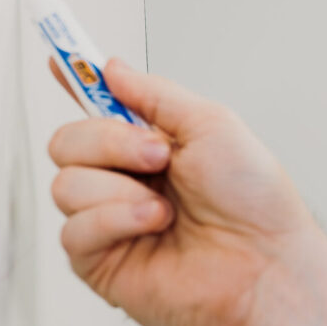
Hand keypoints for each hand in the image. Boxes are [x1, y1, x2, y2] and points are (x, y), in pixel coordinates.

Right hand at [48, 58, 322, 325]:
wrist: (268, 267)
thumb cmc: (257, 203)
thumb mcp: (212, 125)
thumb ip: (156, 94)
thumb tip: (112, 68)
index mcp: (154, 147)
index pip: (98, 110)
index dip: (75, 83)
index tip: (58, 59)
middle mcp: (127, 182)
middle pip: (66, 142)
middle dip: (107, 140)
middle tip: (159, 155)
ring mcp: (112, 223)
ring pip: (65, 184)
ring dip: (117, 186)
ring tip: (165, 205)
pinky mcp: (103, 263)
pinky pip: (73, 230)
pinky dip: (113, 219)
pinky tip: (153, 225)